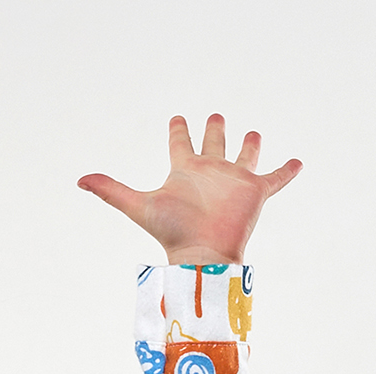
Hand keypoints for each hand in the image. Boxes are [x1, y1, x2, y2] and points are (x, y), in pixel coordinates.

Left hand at [79, 115, 301, 265]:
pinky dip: (287, 170)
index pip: (180, 143)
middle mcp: (211, 173)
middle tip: (215, 116)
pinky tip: (298, 161)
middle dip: (214, 129)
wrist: (203, 255)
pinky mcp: (255, 192)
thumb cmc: (173, 233)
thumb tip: (77, 180)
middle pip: (213, 143)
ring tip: (253, 133)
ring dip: (249, 144)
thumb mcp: (138, 205)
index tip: (178, 117)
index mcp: (185, 171)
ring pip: (244, 155)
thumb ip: (110, 191)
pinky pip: (275, 178)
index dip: (178, 129)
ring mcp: (234, 182)